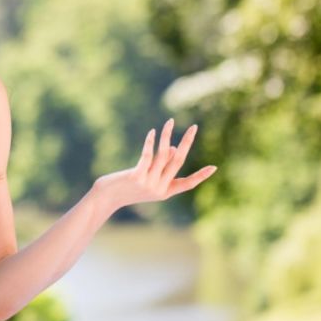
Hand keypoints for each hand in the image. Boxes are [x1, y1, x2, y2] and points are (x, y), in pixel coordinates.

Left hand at [92, 118, 216, 211]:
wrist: (106, 198)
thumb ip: (161, 166)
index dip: (201, 176)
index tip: (214, 167)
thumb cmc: (126, 187)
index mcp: (165, 192)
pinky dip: (151, 142)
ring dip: (167, 136)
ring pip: (163, 155)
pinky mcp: (136, 177)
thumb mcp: (146, 178)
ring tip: (170, 122)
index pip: (188, 184)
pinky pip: (147, 156)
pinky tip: (153, 132)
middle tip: (194, 127)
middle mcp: (159, 189)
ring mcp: (148, 183)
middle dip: (187, 142)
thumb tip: (174, 147)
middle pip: (178, 161)